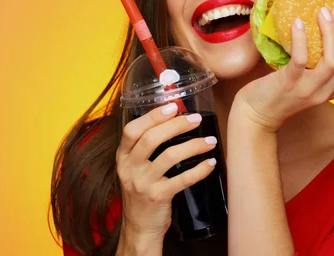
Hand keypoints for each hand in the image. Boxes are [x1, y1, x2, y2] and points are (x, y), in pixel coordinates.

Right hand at [115, 103, 217, 242]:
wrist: (139, 227)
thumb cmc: (142, 191)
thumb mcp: (135, 167)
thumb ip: (146, 146)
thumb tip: (172, 119)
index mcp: (123, 156)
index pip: (132, 130)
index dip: (152, 116)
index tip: (172, 106)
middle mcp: (129, 168)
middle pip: (151, 138)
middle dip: (177, 125)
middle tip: (196, 120)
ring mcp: (142, 183)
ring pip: (169, 156)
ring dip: (194, 145)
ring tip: (210, 140)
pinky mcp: (157, 197)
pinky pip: (182, 179)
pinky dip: (199, 169)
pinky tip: (210, 163)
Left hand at [236, 5, 333, 131]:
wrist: (256, 114)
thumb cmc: (280, 91)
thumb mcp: (308, 81)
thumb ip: (320, 64)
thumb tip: (325, 25)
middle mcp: (326, 92)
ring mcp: (308, 89)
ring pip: (333, 62)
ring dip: (331, 33)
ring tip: (322, 12)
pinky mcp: (288, 84)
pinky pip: (301, 60)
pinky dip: (301, 39)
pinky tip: (297, 23)